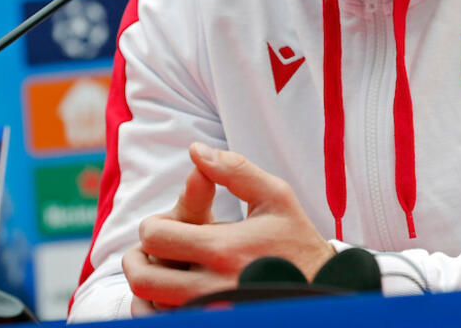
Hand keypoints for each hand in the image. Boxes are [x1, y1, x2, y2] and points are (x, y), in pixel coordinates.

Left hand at [123, 143, 334, 307]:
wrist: (322, 292)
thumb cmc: (295, 241)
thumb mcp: (275, 197)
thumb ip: (234, 170)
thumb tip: (196, 150)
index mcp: (223, 247)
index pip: (155, 237)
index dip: (151, 227)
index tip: (164, 226)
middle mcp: (212, 286)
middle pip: (142, 278)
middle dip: (137, 258)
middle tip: (149, 251)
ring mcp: (211, 310)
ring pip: (149, 306)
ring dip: (148, 287)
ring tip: (163, 272)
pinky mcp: (215, 323)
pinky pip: (166, 324)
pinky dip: (159, 311)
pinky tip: (173, 296)